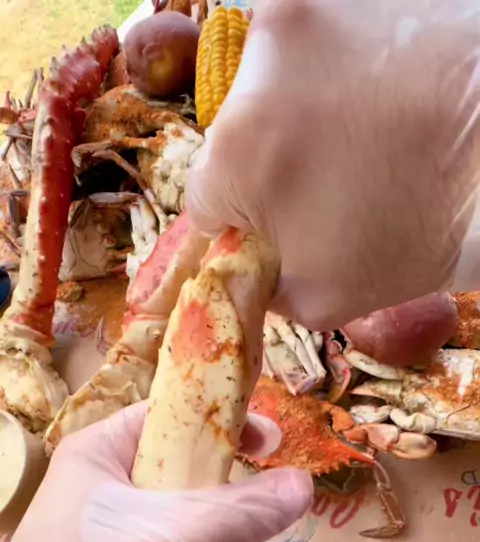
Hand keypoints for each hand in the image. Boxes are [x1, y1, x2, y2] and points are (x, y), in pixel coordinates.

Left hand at [0, 404, 311, 541]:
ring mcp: (123, 533)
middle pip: (197, 479)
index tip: (271, 447)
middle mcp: (113, 485)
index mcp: (105, 454)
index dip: (224, 425)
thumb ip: (236, 515)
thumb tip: (305, 484)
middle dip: (225, 526)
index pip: (176, 415)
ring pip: (201, 530)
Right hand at [188, 0, 478, 355]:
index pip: (201, 197)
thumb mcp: (324, 298)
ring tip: (368, 132)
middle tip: (335, 178)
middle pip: (236, 133)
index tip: (277, 222)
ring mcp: (307, 11)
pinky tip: (381, 95)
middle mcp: (259, 65)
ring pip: (273, 80)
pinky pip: (316, 38)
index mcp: (239, 154)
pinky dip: (337, 66)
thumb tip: (240, 258)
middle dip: (272, 161)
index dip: (240, 218)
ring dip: (303, 107)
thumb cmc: (427, 231)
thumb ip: (259, 281)